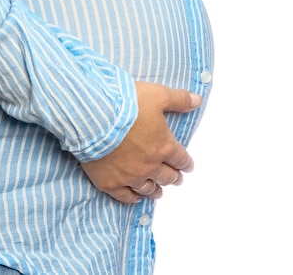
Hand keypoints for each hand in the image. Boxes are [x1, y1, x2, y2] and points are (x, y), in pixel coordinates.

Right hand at [80, 82, 201, 203]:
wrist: (95, 117)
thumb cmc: (128, 104)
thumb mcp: (159, 95)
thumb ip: (180, 100)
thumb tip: (198, 101)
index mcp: (164, 146)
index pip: (181, 159)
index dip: (186, 163)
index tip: (188, 166)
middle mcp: (150, 166)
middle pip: (166, 176)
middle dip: (174, 177)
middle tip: (177, 179)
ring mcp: (129, 176)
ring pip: (147, 188)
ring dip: (156, 190)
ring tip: (159, 192)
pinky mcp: (109, 182)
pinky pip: (124, 196)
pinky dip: (132, 198)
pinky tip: (136, 198)